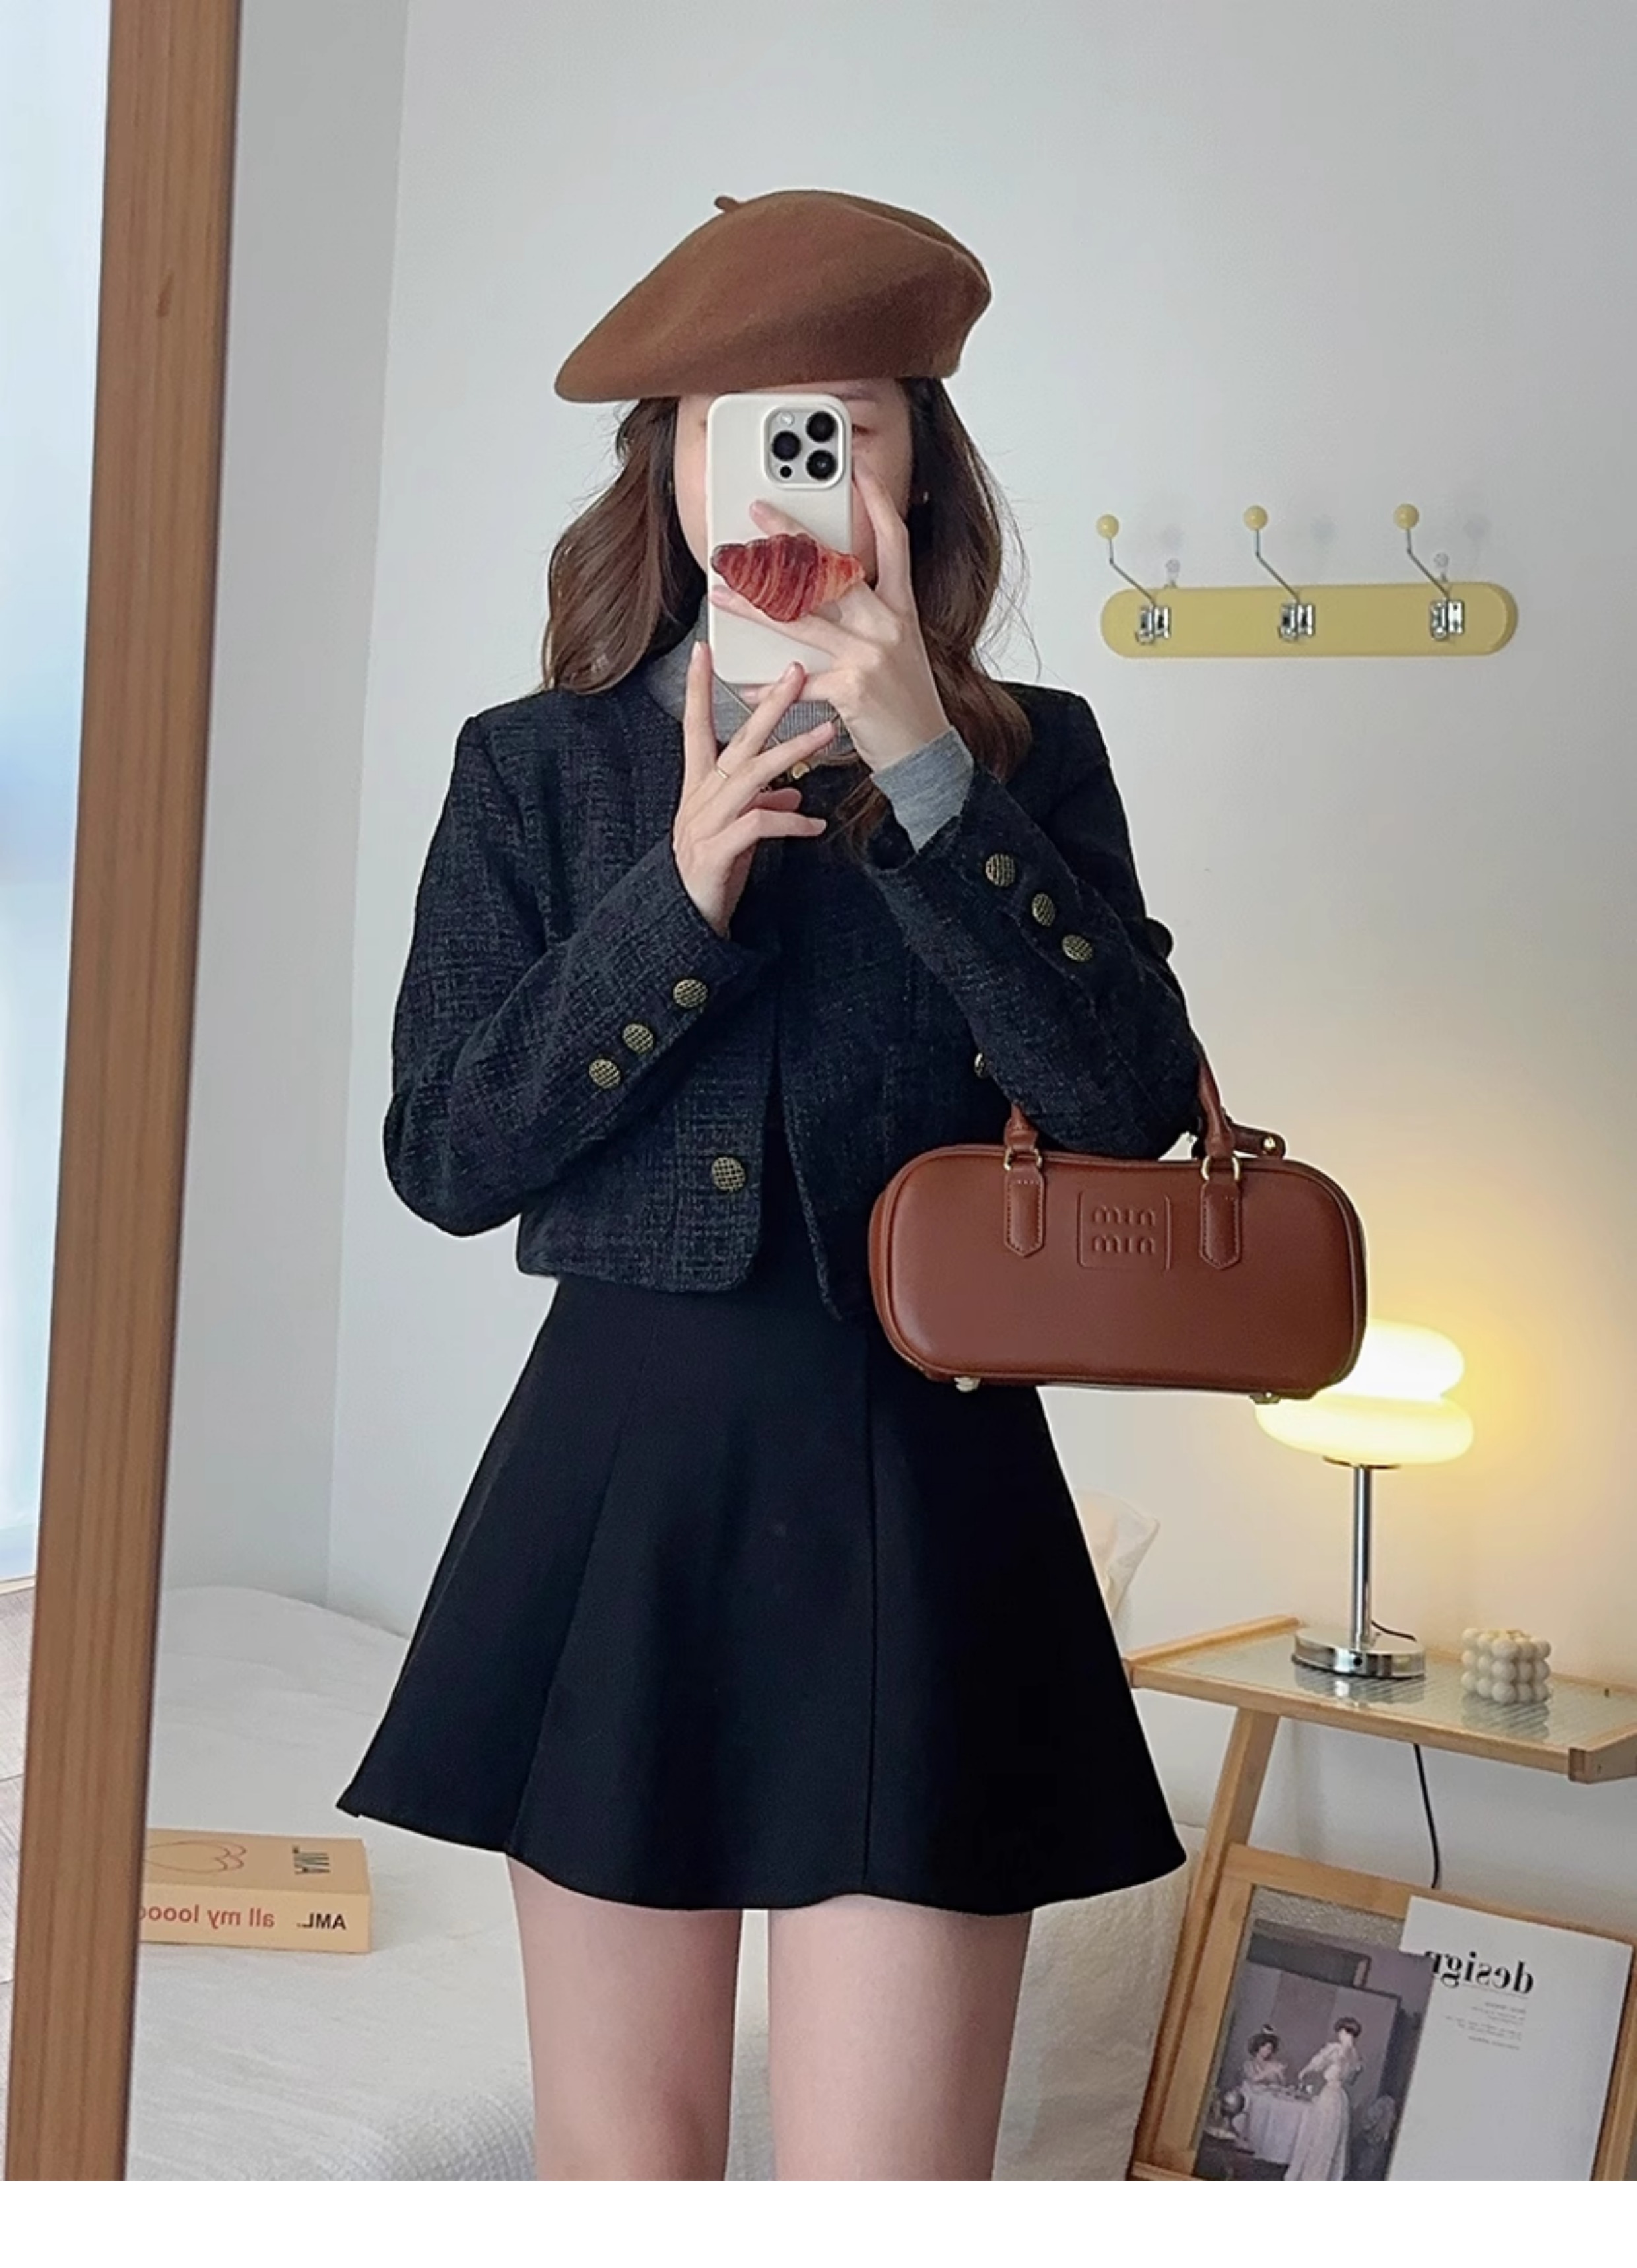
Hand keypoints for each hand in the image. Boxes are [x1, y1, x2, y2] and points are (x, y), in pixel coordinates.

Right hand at [674, 640, 832, 938]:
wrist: (684, 924)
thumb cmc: (713, 873)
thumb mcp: (739, 833)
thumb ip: (762, 806)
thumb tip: (792, 791)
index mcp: (698, 788)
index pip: (694, 727)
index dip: (697, 689)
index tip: (703, 650)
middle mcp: (698, 799)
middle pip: (734, 742)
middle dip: (767, 706)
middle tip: (796, 673)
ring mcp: (705, 825)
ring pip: (751, 777)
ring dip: (791, 753)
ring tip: (825, 734)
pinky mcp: (716, 853)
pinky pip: (759, 826)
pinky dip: (790, 822)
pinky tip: (815, 826)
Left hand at [710, 463, 952, 771]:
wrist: (925, 752)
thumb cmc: (907, 701)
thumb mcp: (899, 647)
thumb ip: (868, 615)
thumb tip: (825, 590)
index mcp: (900, 609)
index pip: (894, 541)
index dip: (878, 502)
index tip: (859, 470)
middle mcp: (887, 624)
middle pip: (834, 568)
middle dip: (790, 537)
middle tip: (758, 516)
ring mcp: (869, 655)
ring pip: (802, 618)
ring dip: (754, 603)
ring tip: (723, 589)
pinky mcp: (852, 690)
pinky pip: (799, 682)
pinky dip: (768, 686)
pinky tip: (745, 682)